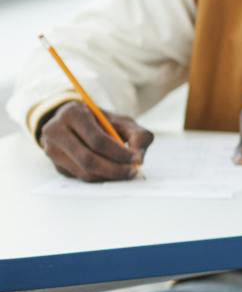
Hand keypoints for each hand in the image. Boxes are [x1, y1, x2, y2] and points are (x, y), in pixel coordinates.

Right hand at [39, 101, 153, 181]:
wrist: (77, 123)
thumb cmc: (103, 122)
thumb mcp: (123, 121)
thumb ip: (138, 135)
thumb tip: (139, 159)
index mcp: (72, 113)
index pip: (96, 140)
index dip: (118, 152)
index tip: (135, 159)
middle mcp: (56, 131)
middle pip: (87, 158)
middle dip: (114, 169)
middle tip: (133, 172)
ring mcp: (52, 149)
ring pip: (83, 171)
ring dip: (108, 176)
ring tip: (125, 173)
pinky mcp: (56, 164)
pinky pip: (80, 177)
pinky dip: (100, 178)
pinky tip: (112, 173)